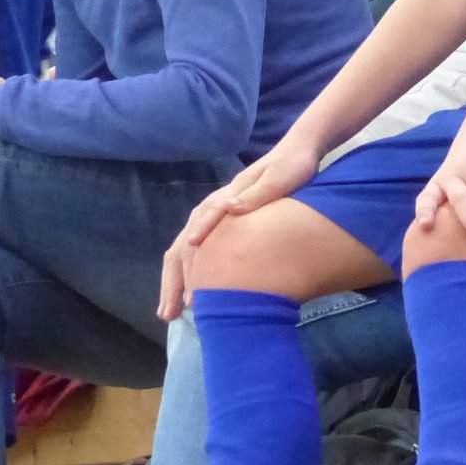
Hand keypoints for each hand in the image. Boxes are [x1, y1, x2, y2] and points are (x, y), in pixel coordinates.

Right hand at [157, 136, 321, 320]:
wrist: (298, 151)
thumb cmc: (292, 167)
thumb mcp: (279, 179)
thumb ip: (255, 195)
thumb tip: (230, 208)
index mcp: (229, 195)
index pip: (203, 224)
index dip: (194, 258)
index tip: (188, 287)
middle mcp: (218, 204)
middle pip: (186, 242)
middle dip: (175, 278)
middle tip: (168, 313)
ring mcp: (219, 212)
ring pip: (186, 247)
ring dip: (176, 278)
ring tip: (171, 309)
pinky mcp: (226, 219)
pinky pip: (199, 247)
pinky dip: (188, 269)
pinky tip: (189, 287)